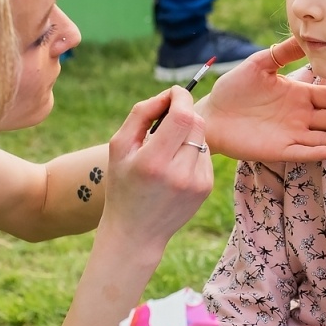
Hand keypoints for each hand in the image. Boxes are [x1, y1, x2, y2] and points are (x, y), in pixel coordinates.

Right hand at [100, 86, 213, 248]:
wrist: (136, 232)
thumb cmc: (123, 184)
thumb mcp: (119, 147)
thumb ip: (141, 114)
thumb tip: (168, 95)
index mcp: (153, 162)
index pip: (182, 116)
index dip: (180, 97)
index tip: (173, 93)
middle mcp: (179, 173)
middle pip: (196, 123)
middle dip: (184, 113)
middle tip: (166, 118)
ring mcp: (197, 182)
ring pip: (202, 137)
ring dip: (187, 133)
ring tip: (166, 150)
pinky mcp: (206, 188)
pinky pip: (205, 155)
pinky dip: (192, 152)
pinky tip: (175, 168)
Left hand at [198, 39, 325, 161]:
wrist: (212, 114)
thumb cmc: (235, 88)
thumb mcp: (260, 64)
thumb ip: (283, 52)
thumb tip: (307, 35)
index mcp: (299, 95)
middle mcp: (301, 116)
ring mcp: (292, 134)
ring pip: (323, 136)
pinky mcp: (279, 150)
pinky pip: (300, 152)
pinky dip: (314, 151)